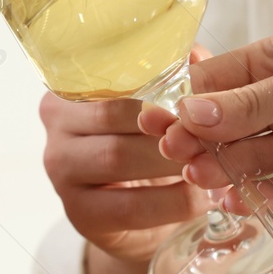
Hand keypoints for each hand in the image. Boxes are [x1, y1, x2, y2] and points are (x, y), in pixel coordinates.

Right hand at [39, 74, 212, 265]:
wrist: (142, 217)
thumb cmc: (150, 150)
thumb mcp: (163, 109)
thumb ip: (176, 80)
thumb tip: (195, 56)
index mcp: (74, 88)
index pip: (117, 78)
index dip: (163, 89)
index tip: (202, 103)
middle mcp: (57, 125)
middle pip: (114, 116)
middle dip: (169, 126)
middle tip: (215, 134)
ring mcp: (61, 171)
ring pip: (118, 158)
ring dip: (173, 163)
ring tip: (215, 164)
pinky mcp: (79, 214)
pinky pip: (129, 207)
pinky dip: (173, 203)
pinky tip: (203, 199)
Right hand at [155, 32, 272, 212]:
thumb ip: (254, 101)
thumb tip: (191, 113)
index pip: (213, 87)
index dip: (187, 107)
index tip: (162, 125)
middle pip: (224, 129)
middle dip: (200, 142)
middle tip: (178, 156)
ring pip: (248, 162)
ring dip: (223, 170)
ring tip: (201, 176)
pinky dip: (258, 197)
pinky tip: (235, 199)